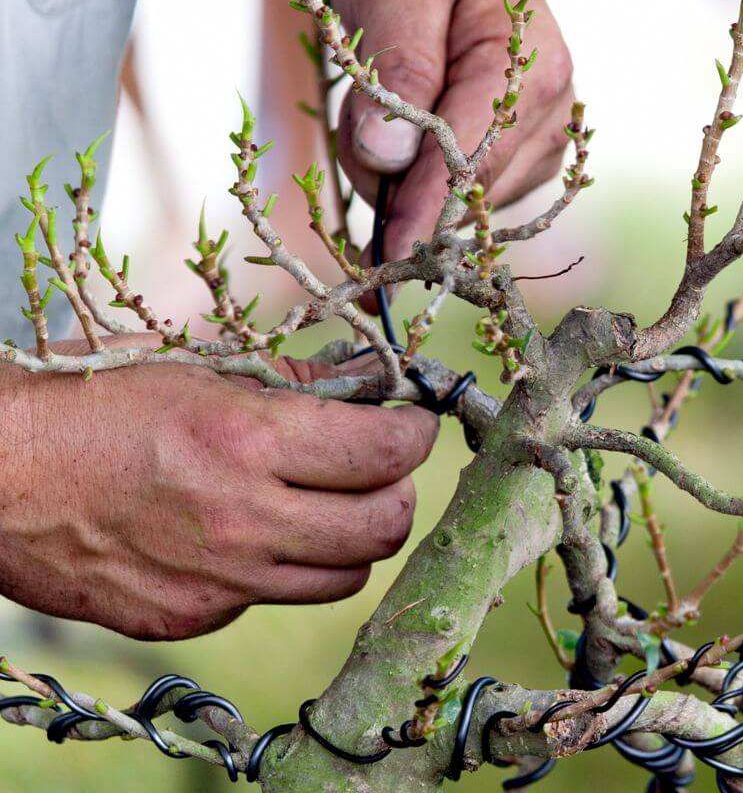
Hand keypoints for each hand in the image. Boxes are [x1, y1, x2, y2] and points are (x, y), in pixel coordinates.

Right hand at [0, 336, 437, 639]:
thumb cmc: (86, 400)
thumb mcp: (193, 364)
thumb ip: (294, 380)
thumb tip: (370, 381)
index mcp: (247, 440)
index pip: (388, 452)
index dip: (417, 434)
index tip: (413, 423)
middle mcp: (243, 520)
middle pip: (385, 528)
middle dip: (399, 492)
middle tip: (381, 468)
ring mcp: (218, 581)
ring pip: (344, 577)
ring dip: (352, 537)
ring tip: (325, 502)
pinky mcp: (190, 617)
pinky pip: (274, 598)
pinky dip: (282, 566)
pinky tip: (248, 532)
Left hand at [334, 0, 573, 290]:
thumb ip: (398, 67)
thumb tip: (389, 156)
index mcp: (529, 71)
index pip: (471, 160)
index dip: (426, 211)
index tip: (391, 255)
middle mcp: (548, 113)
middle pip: (468, 190)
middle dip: (400, 180)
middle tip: (352, 114)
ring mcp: (538, 139)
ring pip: (464, 202)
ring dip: (404, 177)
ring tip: (377, 109)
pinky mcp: (520, 156)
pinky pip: (464, 195)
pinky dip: (420, 179)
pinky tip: (405, 133)